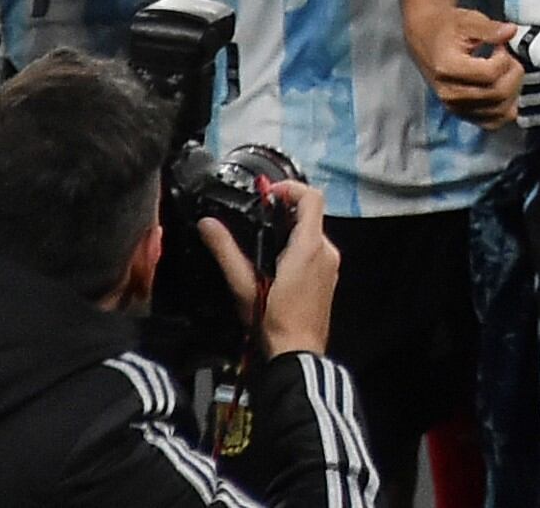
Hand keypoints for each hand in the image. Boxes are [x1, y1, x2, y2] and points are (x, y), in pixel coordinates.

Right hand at [204, 180, 339, 359]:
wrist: (298, 352)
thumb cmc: (273, 321)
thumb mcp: (244, 285)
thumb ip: (226, 251)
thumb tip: (207, 225)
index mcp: (310, 247)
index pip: (312, 198)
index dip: (291, 188)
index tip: (269, 193)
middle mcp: (326, 251)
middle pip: (311, 215)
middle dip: (285, 212)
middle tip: (259, 218)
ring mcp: (331, 265)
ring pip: (313, 234)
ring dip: (291, 231)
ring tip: (263, 242)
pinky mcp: (329, 277)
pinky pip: (316, 251)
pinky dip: (299, 247)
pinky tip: (276, 264)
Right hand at [405, 3, 521, 127]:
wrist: (426, 38)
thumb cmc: (446, 28)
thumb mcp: (468, 20)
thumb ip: (490, 29)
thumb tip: (511, 31)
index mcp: (448, 69)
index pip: (490, 74)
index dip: (504, 58)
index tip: (500, 46)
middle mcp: (449, 93)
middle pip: (497, 94)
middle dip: (513, 73)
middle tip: (507, 58)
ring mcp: (455, 107)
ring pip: (499, 111)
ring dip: (512, 90)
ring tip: (504, 72)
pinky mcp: (461, 114)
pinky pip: (492, 122)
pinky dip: (505, 108)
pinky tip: (505, 89)